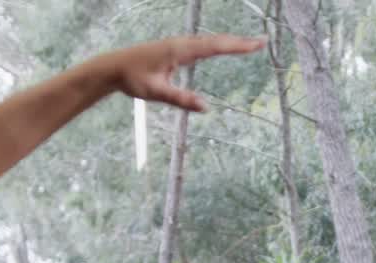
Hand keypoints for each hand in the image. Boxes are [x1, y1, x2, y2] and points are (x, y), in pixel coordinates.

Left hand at [101, 35, 265, 110]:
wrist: (113, 66)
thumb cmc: (133, 78)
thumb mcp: (156, 93)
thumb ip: (181, 99)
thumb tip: (206, 108)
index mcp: (179, 51)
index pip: (214, 47)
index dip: (236, 46)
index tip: (256, 44)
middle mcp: (181, 44)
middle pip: (216, 41)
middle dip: (240, 42)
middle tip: (263, 41)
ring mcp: (178, 45)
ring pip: (210, 41)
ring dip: (230, 42)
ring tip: (250, 44)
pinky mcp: (175, 49)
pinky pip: (202, 45)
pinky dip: (217, 45)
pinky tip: (223, 48)